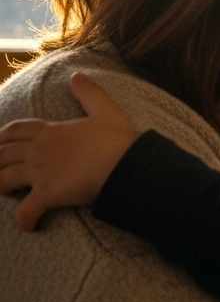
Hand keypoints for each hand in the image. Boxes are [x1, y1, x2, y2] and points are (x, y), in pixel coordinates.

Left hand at [0, 72, 138, 230]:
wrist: (125, 165)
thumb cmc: (118, 140)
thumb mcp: (106, 111)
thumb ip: (90, 93)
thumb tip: (78, 75)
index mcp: (51, 131)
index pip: (16, 130)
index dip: (3, 136)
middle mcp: (39, 150)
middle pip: (2, 154)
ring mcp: (40, 173)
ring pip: (3, 180)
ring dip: (0, 188)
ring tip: (5, 195)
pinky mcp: (46, 194)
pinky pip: (25, 211)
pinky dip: (24, 221)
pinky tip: (29, 226)